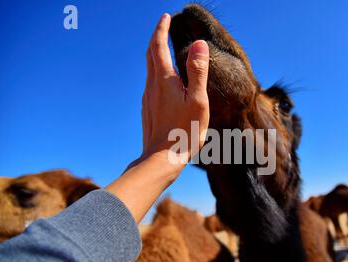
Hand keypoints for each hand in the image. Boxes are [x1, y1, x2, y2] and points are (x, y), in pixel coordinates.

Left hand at [107, 14, 209, 222]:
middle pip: (150, 55)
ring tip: (164, 50)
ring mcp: (148, 99)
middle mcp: (152, 86)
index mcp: (164, 80)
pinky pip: (151, 84)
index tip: (165, 17)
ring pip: (149, 70)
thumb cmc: (183, 132)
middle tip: (163, 27)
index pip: (158, 46)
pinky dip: (156, 73)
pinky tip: (163, 82)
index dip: (161, 29)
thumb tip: (199, 44)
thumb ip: (198, 72)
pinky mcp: (148, 111)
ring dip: (156, 55)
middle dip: (156, 38)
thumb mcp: (197, 101)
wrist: (161, 158)